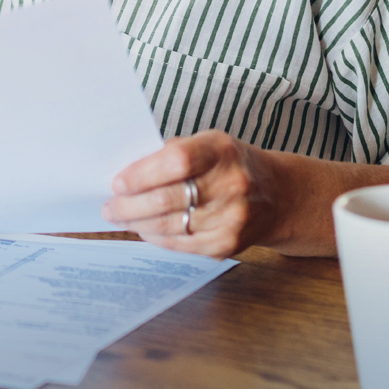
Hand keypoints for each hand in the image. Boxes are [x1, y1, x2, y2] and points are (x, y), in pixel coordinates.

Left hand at [103, 132, 286, 257]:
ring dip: (138, 223)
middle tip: (108, 207)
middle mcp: (231, 184)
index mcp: (221, 150)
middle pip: (168, 199)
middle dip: (129, 205)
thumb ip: (170, 153)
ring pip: (172, 226)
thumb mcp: (206, 144)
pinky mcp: (231, 244)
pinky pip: (184, 245)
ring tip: (119, 218)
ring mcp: (233, 218)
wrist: (280, 196)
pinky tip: (144, 230)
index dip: (143, 174)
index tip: (117, 182)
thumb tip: (125, 170)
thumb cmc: (229, 163)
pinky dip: (158, 238)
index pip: (177, 161)